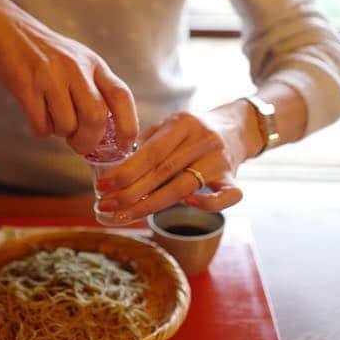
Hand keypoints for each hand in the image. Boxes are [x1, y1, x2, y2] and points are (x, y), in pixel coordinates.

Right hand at [0, 6, 137, 154]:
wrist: (6, 29)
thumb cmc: (45, 52)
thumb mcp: (78, 60)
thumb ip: (95, 88)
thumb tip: (108, 130)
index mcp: (94, 63)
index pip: (121, 97)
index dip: (128, 126)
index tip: (123, 146)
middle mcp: (76, 68)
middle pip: (96, 117)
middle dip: (89, 141)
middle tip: (79, 145)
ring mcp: (51, 76)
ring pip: (67, 125)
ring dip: (61, 133)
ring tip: (53, 120)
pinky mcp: (27, 86)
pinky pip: (41, 125)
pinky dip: (42, 130)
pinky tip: (38, 116)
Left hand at [93, 104, 249, 220]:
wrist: (237, 127)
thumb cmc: (193, 130)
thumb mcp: (171, 125)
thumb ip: (148, 142)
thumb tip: (114, 166)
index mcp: (183, 123)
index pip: (150, 152)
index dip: (124, 171)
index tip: (102, 187)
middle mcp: (202, 140)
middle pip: (163, 172)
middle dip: (130, 193)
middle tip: (105, 206)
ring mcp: (219, 160)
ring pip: (184, 187)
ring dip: (151, 205)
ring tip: (124, 215)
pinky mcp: (233, 177)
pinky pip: (226, 196)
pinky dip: (207, 204)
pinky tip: (186, 205)